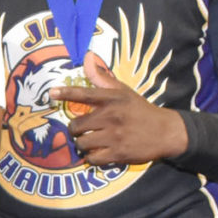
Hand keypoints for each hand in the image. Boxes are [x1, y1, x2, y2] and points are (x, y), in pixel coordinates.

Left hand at [49, 57, 187, 167]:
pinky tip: (98, 153)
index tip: (52, 93)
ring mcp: (115, 136)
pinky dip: (92, 158)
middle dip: (75, 130)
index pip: (85, 94)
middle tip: (83, 130)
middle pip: (76, 126)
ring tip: (91, 142)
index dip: (66, 93)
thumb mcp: (124, 92)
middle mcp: (112, 116)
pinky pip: (92, 159)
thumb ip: (103, 79)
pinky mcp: (118, 154)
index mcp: (113, 99)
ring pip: (82, 144)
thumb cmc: (140, 111)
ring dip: (83, 145)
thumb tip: (87, 59)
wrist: (166, 132)